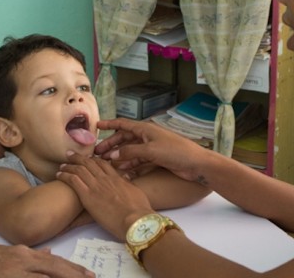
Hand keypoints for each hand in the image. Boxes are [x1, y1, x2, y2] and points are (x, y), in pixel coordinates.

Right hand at [0, 244, 93, 277]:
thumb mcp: (4, 254)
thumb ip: (27, 256)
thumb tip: (48, 253)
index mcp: (22, 254)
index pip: (54, 262)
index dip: (73, 269)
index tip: (89, 275)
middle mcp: (20, 262)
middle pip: (54, 271)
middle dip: (74, 277)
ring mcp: (12, 274)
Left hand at [56, 152, 153, 238]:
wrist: (134, 219)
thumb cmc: (139, 209)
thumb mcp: (136, 192)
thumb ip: (128, 184)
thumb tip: (126, 178)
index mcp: (117, 177)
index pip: (102, 163)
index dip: (93, 160)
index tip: (87, 159)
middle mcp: (105, 178)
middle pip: (88, 163)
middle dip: (78, 158)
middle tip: (70, 155)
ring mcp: (95, 186)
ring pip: (78, 170)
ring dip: (69, 166)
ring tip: (61, 165)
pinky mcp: (87, 196)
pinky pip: (73, 181)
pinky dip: (64, 176)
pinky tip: (59, 175)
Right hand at [93, 118, 210, 182]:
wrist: (197, 164)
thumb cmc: (176, 152)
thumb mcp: (150, 151)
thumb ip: (130, 152)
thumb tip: (112, 155)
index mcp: (146, 129)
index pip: (123, 124)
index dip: (109, 124)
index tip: (97, 126)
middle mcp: (148, 136)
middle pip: (124, 139)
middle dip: (111, 145)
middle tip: (97, 153)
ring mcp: (152, 148)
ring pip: (130, 150)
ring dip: (118, 156)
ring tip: (106, 163)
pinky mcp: (156, 159)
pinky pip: (138, 160)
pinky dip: (129, 164)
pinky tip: (121, 170)